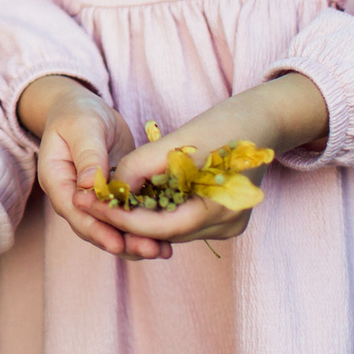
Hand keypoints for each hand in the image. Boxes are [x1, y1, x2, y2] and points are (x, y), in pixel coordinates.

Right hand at [16, 74, 163, 260]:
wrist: (84, 108)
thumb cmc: (78, 114)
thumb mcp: (83, 127)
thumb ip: (88, 154)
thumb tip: (90, 185)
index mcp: (58, 181)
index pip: (74, 211)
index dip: (96, 229)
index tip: (117, 243)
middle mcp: (74, 197)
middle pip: (95, 228)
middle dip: (123, 242)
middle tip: (151, 250)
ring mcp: (95, 200)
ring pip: (113, 228)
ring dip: (136, 242)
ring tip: (163, 250)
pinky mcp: (115, 197)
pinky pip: (128, 216)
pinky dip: (145, 227)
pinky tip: (167, 238)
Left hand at [81, 72, 329, 256]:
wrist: (262, 121)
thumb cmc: (224, 124)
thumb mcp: (178, 141)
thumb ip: (142, 166)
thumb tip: (110, 187)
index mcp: (219, 210)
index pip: (158, 227)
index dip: (121, 218)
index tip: (90, 205)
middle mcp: (226, 226)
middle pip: (164, 232)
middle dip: (126, 218)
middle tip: (90, 203)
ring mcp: (228, 226)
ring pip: (171, 228)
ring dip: (140, 215)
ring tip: (107, 200)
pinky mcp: (224, 219)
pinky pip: (183, 220)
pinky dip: (159, 210)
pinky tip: (137, 196)